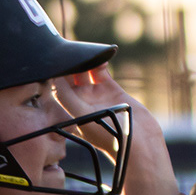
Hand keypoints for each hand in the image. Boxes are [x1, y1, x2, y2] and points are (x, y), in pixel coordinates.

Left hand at [54, 65, 177, 194]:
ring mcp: (97, 96)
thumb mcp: (82, 117)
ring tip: (88, 53)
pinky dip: (100, 63)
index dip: (57, 73)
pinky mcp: (112, 91)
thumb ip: (67, 97)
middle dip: (71, 64)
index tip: (58, 58)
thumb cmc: (109, 136)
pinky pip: (101, 73)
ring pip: (85, 72)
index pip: (58, 88)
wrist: (139, 144)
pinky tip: (102, 57)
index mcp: (71, 111)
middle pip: (70, 78)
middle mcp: (82, 103)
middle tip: (73, 50)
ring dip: (85, 61)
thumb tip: (55, 77)